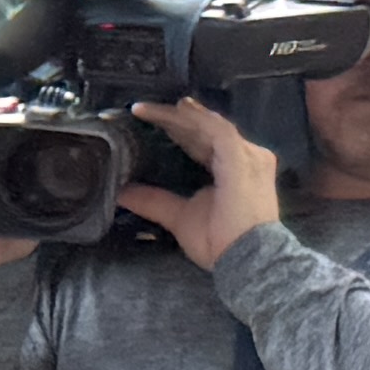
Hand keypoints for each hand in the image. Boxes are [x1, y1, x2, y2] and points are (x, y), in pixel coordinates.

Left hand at [129, 90, 281, 266]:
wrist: (246, 259)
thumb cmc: (221, 241)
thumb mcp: (178, 216)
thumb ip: (153, 201)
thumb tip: (122, 193)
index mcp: (233, 167)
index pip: (202, 141)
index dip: (176, 130)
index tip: (147, 122)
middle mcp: (245, 156)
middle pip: (205, 129)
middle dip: (172, 118)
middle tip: (141, 110)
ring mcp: (247, 155)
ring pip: (209, 125)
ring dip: (178, 116)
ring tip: (147, 109)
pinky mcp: (243, 159)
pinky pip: (217, 131)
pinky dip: (195, 120)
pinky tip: (175, 112)